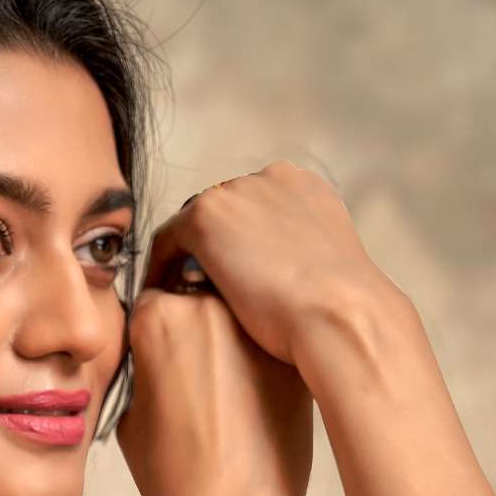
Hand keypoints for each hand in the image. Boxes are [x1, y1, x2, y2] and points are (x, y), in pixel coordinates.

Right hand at [114, 283, 312, 495]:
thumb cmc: (171, 476)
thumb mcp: (129, 416)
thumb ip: (141, 371)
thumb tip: (154, 360)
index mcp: (157, 317)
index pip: (151, 300)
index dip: (153, 333)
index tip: (158, 360)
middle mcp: (208, 307)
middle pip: (196, 297)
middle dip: (193, 328)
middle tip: (191, 375)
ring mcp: (255, 329)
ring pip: (237, 320)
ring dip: (229, 341)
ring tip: (223, 393)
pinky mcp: (290, 356)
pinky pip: (267, 348)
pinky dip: (260, 365)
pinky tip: (250, 405)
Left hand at [142, 160, 398, 365]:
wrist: (340, 314)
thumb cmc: (339, 315)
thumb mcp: (326, 277)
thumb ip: (300, 266)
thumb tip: (287, 288)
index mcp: (304, 191)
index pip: (254, 214)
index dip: (236, 249)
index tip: (226, 282)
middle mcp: (271, 180)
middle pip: (221, 215)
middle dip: (208, 252)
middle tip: (191, 293)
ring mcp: (237, 193)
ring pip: (192, 228)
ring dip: (181, 260)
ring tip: (172, 301)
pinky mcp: (206, 217)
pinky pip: (166, 242)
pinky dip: (159, 270)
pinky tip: (155, 303)